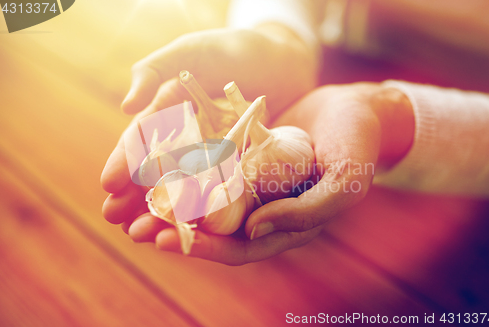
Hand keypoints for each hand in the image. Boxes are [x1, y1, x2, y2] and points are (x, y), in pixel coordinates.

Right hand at [101, 26, 317, 235]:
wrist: (277, 59)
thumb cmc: (227, 49)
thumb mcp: (187, 52)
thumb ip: (155, 72)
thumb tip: (127, 106)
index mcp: (164, 116)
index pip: (138, 142)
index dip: (122, 163)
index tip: (108, 184)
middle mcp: (183, 140)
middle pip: (154, 173)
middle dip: (133, 198)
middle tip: (117, 221)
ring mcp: (209, 156)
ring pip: (180, 189)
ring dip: (161, 212)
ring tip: (144, 233)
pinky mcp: (235, 167)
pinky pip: (216, 192)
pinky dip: (201, 211)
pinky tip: (188, 228)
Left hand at [148, 83, 413, 264]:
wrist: (357, 109)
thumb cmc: (357, 148)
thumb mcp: (342, 183)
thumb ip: (304, 214)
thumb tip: (253, 233)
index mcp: (284, 227)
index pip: (238, 248)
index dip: (202, 249)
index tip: (165, 241)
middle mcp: (263, 209)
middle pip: (212, 227)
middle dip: (174, 229)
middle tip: (134, 228)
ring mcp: (251, 182)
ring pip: (204, 198)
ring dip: (170, 201)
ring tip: (131, 200)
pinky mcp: (243, 155)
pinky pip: (209, 164)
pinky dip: (184, 166)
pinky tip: (156, 161)